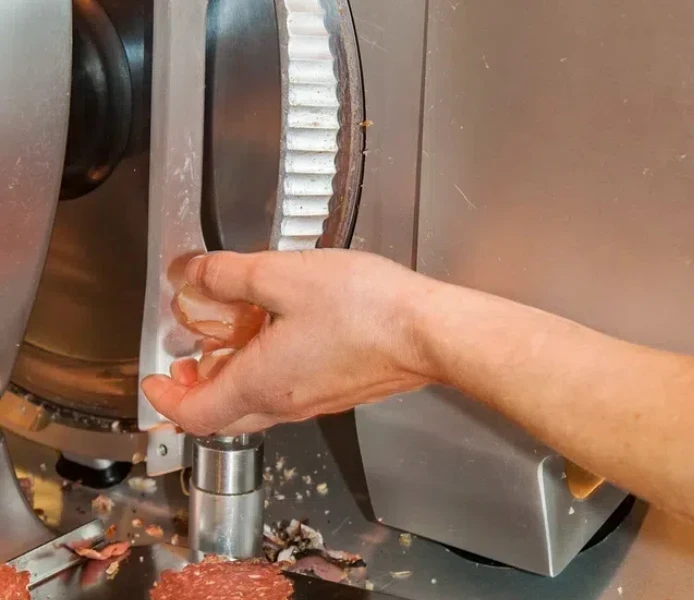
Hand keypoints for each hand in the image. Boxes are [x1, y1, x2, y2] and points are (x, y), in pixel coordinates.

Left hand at [140, 249, 434, 435]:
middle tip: (190, 361)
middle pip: (225, 415)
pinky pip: (292, 391)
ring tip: (238, 336)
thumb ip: (228, 275)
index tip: (155, 378)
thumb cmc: (365, 311)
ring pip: (259, 402)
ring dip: (236, 376)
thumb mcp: (282, 276)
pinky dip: (271, 370)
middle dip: (198, 389)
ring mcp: (317, 401)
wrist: (429, 333)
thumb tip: (194, 274)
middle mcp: (286, 404)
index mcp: (261, 384)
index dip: (165, 398)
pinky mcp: (343, 390)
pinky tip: (286, 331)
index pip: (194, 414)